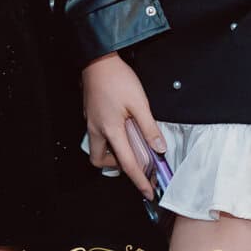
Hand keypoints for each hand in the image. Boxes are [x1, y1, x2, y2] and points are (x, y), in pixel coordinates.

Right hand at [82, 51, 162, 199]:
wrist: (97, 59)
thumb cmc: (117, 78)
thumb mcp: (139, 103)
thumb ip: (149, 127)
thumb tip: (159, 148)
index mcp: (111, 130)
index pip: (127, 164)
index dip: (139, 180)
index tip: (148, 191)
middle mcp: (97, 130)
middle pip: (100, 160)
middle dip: (115, 166)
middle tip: (133, 161)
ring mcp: (91, 122)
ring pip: (98, 148)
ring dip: (112, 151)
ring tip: (129, 142)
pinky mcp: (91, 114)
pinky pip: (98, 135)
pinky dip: (110, 138)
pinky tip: (123, 127)